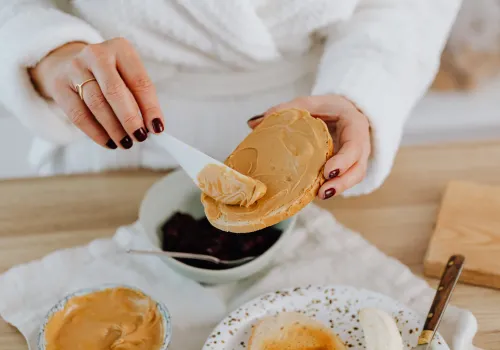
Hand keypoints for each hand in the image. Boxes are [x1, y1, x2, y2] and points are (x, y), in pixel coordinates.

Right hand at [30, 38, 164, 148]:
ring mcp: (75, 68)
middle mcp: (96, 54)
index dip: (150, 107)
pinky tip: (108, 142)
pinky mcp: (59, 85)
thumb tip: (153, 127)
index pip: (140, 81)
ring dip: (114, 129)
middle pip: (115, 92)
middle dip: (130, 119)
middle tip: (140, 137)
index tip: (157, 128)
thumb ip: (140, 98)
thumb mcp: (128, 76)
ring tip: (126, 143)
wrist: (69, 64)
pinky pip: (79, 115)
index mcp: (121, 48)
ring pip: (97, 105)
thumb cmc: (109, 75)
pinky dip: (96, 133)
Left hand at [248, 95, 370, 198]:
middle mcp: (360, 144)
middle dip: (343, 182)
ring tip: (319, 196)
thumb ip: (286, 110)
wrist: (343, 111)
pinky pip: (343, 180)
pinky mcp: (347, 168)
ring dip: (338, 188)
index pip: (355, 145)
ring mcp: (356, 158)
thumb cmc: (327, 107)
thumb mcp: (309, 102)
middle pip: (358, 168)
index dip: (344, 160)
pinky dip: (331, 186)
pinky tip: (315, 193)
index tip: (328, 171)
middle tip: (323, 192)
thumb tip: (253, 123)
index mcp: (355, 125)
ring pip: (353, 178)